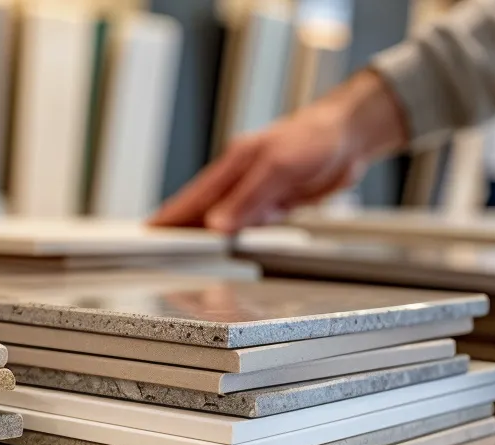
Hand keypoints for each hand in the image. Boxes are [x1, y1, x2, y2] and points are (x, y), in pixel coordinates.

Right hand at [150, 71, 408, 232]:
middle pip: (202, 213)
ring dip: (206, 240)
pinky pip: (250, 226)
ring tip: (183, 258)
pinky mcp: (276, 204)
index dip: (168, 218)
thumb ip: (248, 197)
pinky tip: (227, 250)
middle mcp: (241, 180)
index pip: (192, 198)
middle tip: (154, 252)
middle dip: (179, 232)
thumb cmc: (314, 138)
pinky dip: (236, 240)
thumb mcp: (278, 166)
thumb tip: (217, 224)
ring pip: (225, 222)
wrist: (349, 136)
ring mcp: (258, 193)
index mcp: (233, 165)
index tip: (146, 234)